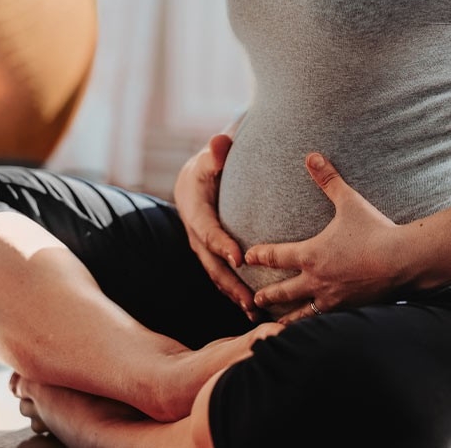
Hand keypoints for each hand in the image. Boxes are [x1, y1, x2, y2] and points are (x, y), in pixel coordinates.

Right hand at [173, 132, 259, 320]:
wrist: (194, 183)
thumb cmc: (208, 167)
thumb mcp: (210, 158)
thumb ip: (217, 152)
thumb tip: (220, 140)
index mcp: (195, 212)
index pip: (208, 231)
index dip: (222, 245)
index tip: (240, 258)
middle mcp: (196, 236)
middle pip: (213, 264)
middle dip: (232, 283)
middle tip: (252, 298)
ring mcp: (203, 251)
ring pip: (218, 277)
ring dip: (235, 295)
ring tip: (256, 310)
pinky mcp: (212, 259)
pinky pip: (224, 279)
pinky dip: (237, 294)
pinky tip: (256, 309)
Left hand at [244, 153, 410, 325]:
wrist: (402, 260)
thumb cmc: (374, 229)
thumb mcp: (349, 201)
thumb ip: (328, 179)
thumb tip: (311, 155)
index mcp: (311, 255)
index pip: (275, 256)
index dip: (258, 256)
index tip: (246, 257)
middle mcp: (316, 280)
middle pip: (283, 292)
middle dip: (267, 296)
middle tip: (254, 301)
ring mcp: (333, 298)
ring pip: (302, 314)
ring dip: (287, 319)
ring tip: (277, 326)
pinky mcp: (349, 309)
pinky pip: (325, 321)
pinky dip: (314, 326)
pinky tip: (313, 330)